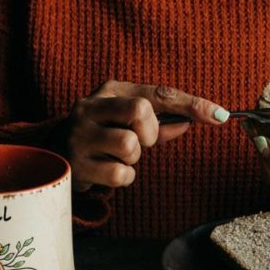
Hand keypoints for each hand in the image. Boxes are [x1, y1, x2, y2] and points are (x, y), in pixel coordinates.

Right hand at [67, 80, 227, 190]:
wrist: (50, 159)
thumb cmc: (99, 137)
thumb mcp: (126, 122)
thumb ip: (159, 122)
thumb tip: (190, 121)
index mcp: (109, 91)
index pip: (157, 93)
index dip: (191, 103)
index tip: (219, 115)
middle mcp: (90, 108)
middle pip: (140, 111)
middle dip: (150, 132)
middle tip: (140, 142)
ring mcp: (80, 136)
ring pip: (130, 146)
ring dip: (133, 159)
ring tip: (116, 157)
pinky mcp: (77, 164)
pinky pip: (120, 174)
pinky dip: (122, 177)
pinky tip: (106, 172)